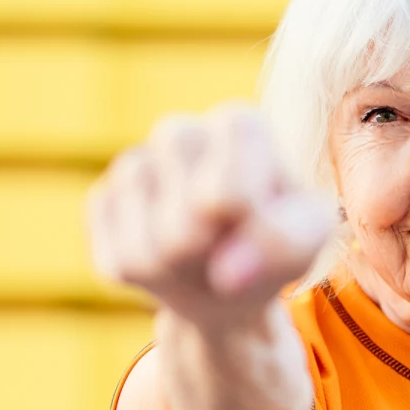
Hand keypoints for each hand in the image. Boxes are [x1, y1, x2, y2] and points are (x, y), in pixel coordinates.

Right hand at [86, 104, 335, 328]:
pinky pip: (118, 263)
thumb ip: (287, 242)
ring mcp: (134, 166)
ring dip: (181, 275)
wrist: (231, 271)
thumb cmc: (276, 238)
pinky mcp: (102, 201)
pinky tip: (169, 264)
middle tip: (233, 251)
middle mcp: (180, 133)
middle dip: (213, 260)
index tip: (256, 223)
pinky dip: (150, 283)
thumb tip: (227, 273)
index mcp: (239, 126)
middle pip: (185, 230)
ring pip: (147, 253)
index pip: (228, 191)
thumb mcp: (308, 235)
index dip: (240, 228)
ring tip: (203, 258)